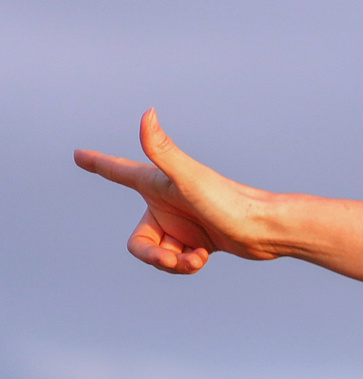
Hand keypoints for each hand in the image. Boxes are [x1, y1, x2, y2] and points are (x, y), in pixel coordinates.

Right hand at [73, 110, 282, 272]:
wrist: (269, 229)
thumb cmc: (231, 202)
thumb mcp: (190, 179)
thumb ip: (164, 151)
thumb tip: (147, 113)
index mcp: (158, 184)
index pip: (118, 171)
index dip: (98, 163)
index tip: (78, 154)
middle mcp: (168, 202)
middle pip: (139, 242)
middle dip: (154, 257)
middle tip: (172, 260)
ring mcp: (183, 222)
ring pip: (159, 255)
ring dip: (176, 263)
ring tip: (199, 257)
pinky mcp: (199, 240)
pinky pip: (178, 261)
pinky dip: (189, 265)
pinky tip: (206, 256)